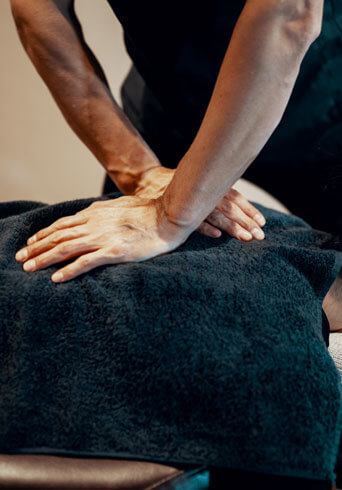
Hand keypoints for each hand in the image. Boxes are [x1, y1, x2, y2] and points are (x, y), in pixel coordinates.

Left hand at [14, 195, 188, 282]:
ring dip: (45, 258)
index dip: (44, 233)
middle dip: (36, 247)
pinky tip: (56, 279)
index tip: (32, 241)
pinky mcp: (115, 252)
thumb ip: (102, 211)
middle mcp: (94, 225)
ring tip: (29, 268)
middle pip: (58, 237)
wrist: (168, 215)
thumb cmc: (148, 211)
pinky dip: (69, 271)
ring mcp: (103, 238)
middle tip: (20, 258)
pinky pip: (86, 262)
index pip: (62, 224)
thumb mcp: (120, 205)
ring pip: (66, 248)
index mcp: (95, 214)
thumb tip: (88, 213)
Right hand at [134, 166, 265, 240]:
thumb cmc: (176, 184)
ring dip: (231, 226)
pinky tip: (217, 236)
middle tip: (260, 235)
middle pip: (229, 207)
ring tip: (245, 238)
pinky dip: (205, 228)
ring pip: (214, 214)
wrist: (145, 179)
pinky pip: (191, 221)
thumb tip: (237, 205)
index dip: (248, 209)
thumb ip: (214, 190)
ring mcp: (189, 201)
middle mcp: (202, 190)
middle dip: (245, 221)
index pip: (234, 197)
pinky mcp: (174, 210)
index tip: (262, 222)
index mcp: (209, 183)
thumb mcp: (197, 181)